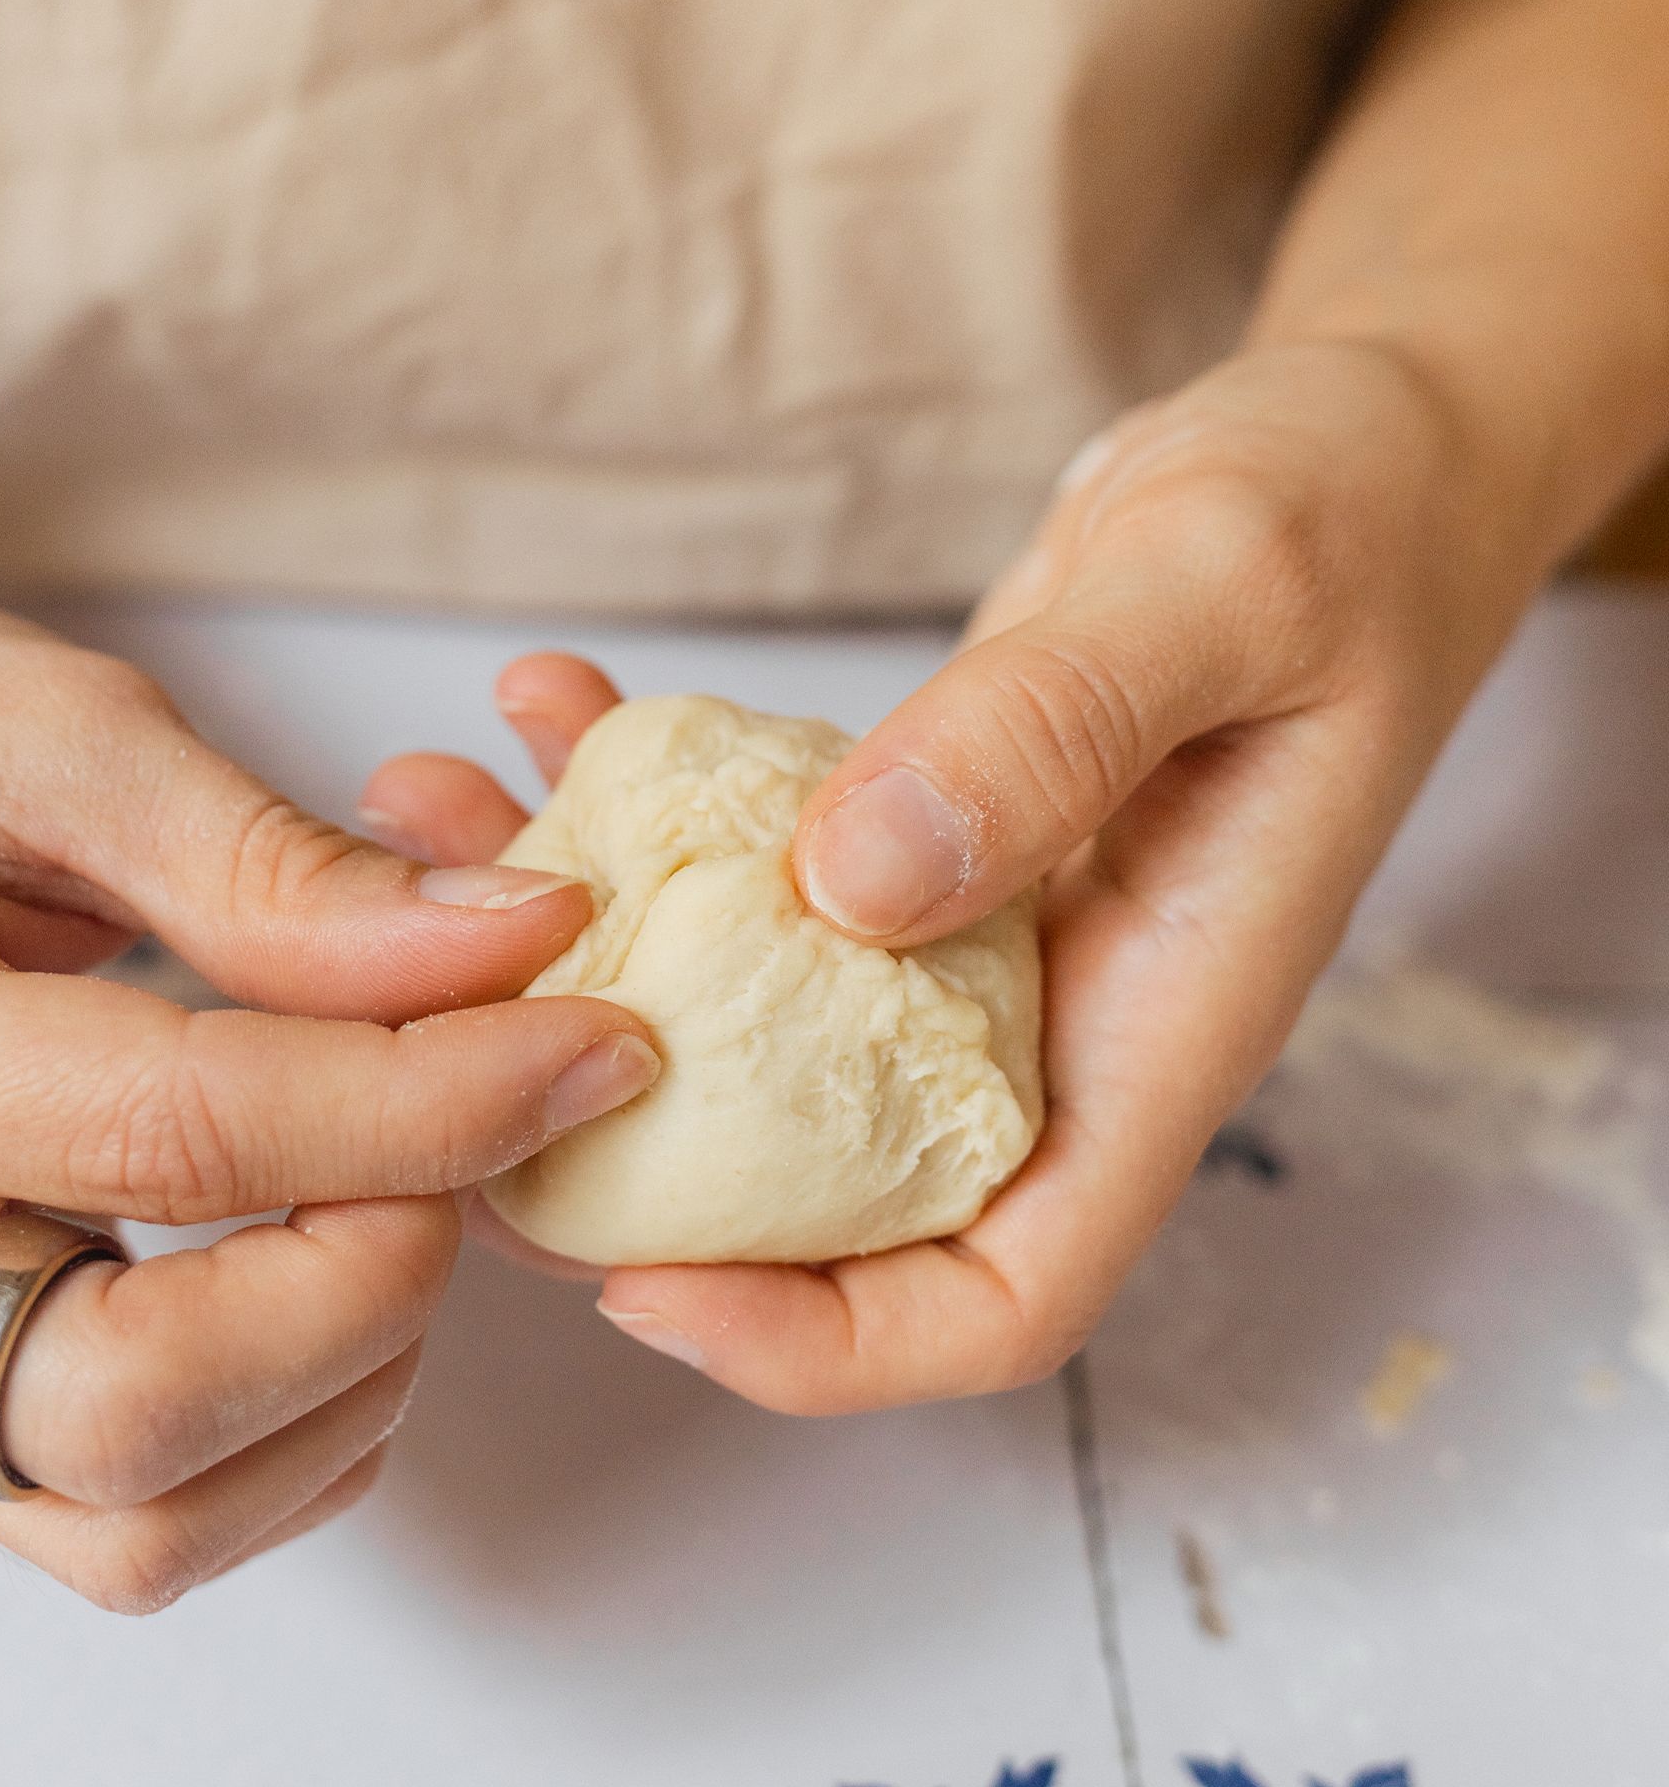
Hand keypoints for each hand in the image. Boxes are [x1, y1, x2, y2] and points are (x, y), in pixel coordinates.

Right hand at [0, 522, 660, 1613]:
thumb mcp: (51, 723)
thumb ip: (270, 871)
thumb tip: (512, 964)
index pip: (165, 1141)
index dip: (423, 1105)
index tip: (590, 1041)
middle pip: (126, 1413)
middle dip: (365, 1296)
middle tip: (462, 1141)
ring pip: (127, 1523)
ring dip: (329, 1399)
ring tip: (391, 1206)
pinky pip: (106, 1514)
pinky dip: (269, 1434)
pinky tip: (311, 1271)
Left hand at [363, 341, 1528, 1414]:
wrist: (1352, 445)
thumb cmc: (1346, 518)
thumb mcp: (1221, 591)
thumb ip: (1056, 732)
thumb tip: (856, 883)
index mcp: (1156, 1035)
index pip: (998, 1302)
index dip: (818, 1341)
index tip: (638, 1285)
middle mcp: (1041, 1026)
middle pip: (812, 1208)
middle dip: (607, 1158)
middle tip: (435, 1060)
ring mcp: (957, 947)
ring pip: (730, 1036)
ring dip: (563, 955)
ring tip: (433, 821)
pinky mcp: (899, 854)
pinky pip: (729, 885)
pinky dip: (617, 814)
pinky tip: (541, 710)